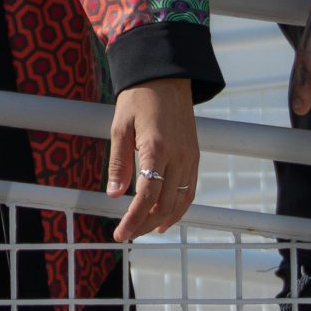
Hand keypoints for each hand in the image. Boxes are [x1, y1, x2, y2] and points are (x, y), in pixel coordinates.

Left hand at [106, 77, 198, 240]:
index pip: (147, 196)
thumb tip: (114, 194)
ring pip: (181, 202)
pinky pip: (190, 190)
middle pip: (165, 205)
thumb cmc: (139, 98)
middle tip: (127, 232)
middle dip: (144, 224)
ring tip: (144, 228)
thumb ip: (119, 163)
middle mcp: (178, 155)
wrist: (166, 76)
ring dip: (162, 220)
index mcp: (157, 148)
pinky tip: (166, 216)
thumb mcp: (120, 127)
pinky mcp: (195, 155)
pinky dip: (179, 208)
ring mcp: (190, 156)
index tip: (120, 234)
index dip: (133, 219)